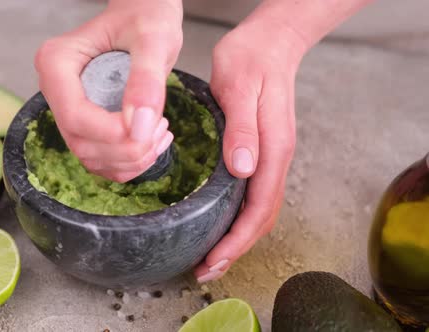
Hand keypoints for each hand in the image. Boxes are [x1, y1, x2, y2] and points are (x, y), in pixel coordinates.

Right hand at [34, 0, 182, 182]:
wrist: (144, 15)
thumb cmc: (145, 16)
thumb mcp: (153, 40)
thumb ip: (146, 81)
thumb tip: (139, 126)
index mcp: (56, 64)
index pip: (75, 116)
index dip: (112, 133)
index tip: (151, 125)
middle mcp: (55, 91)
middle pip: (81, 142)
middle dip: (125, 148)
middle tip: (161, 126)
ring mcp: (68, 110)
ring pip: (91, 158)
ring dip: (130, 159)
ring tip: (160, 131)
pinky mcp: (85, 125)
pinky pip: (101, 160)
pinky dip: (129, 163)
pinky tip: (154, 141)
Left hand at [194, 20, 306, 282]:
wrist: (270, 41)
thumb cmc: (251, 60)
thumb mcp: (239, 90)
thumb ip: (243, 130)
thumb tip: (243, 170)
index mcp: (272, 150)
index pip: (258, 208)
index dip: (237, 240)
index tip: (214, 259)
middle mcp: (275, 159)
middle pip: (262, 218)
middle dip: (236, 248)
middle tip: (207, 269)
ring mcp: (271, 156)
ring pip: (259, 209)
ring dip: (238, 236)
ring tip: (212, 255)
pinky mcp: (262, 151)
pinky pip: (254, 194)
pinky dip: (238, 216)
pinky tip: (219, 220)